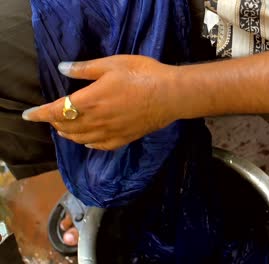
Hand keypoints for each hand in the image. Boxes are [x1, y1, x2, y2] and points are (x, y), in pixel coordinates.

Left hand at [22, 55, 179, 150]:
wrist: (171, 95)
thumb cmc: (143, 75)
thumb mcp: (112, 64)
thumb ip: (85, 69)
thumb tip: (62, 69)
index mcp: (90, 101)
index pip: (56, 110)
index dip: (40, 114)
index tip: (28, 115)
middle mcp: (96, 121)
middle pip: (67, 127)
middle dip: (54, 123)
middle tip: (50, 118)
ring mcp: (110, 132)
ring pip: (81, 139)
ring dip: (68, 134)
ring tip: (64, 130)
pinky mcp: (124, 138)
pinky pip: (100, 146)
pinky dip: (89, 145)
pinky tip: (88, 142)